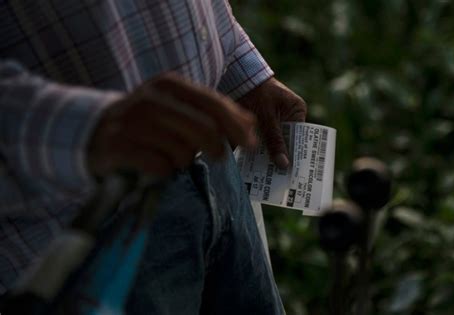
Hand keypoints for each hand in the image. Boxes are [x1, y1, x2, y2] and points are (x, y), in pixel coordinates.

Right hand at [88, 73, 256, 176]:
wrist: (92, 131)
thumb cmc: (145, 122)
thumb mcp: (177, 108)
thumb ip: (212, 111)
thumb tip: (250, 122)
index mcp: (169, 85)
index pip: (214, 104)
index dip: (237, 126)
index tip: (252, 145)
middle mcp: (151, 99)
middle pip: (205, 130)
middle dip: (216, 148)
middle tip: (217, 157)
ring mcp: (133, 122)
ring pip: (183, 152)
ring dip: (183, 161)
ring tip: (171, 157)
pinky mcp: (119, 146)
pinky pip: (160, 167)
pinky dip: (163, 172)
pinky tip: (154, 166)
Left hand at [238, 77, 306, 168]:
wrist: (236, 76)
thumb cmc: (256, 91)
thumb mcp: (266, 116)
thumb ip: (274, 139)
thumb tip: (284, 164)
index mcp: (297, 111)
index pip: (300, 137)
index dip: (296, 154)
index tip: (293, 171)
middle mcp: (288, 117)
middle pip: (287, 142)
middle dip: (281, 157)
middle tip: (279, 178)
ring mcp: (274, 121)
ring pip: (274, 143)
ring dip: (268, 156)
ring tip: (266, 176)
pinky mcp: (261, 124)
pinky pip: (262, 141)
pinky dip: (258, 151)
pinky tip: (253, 166)